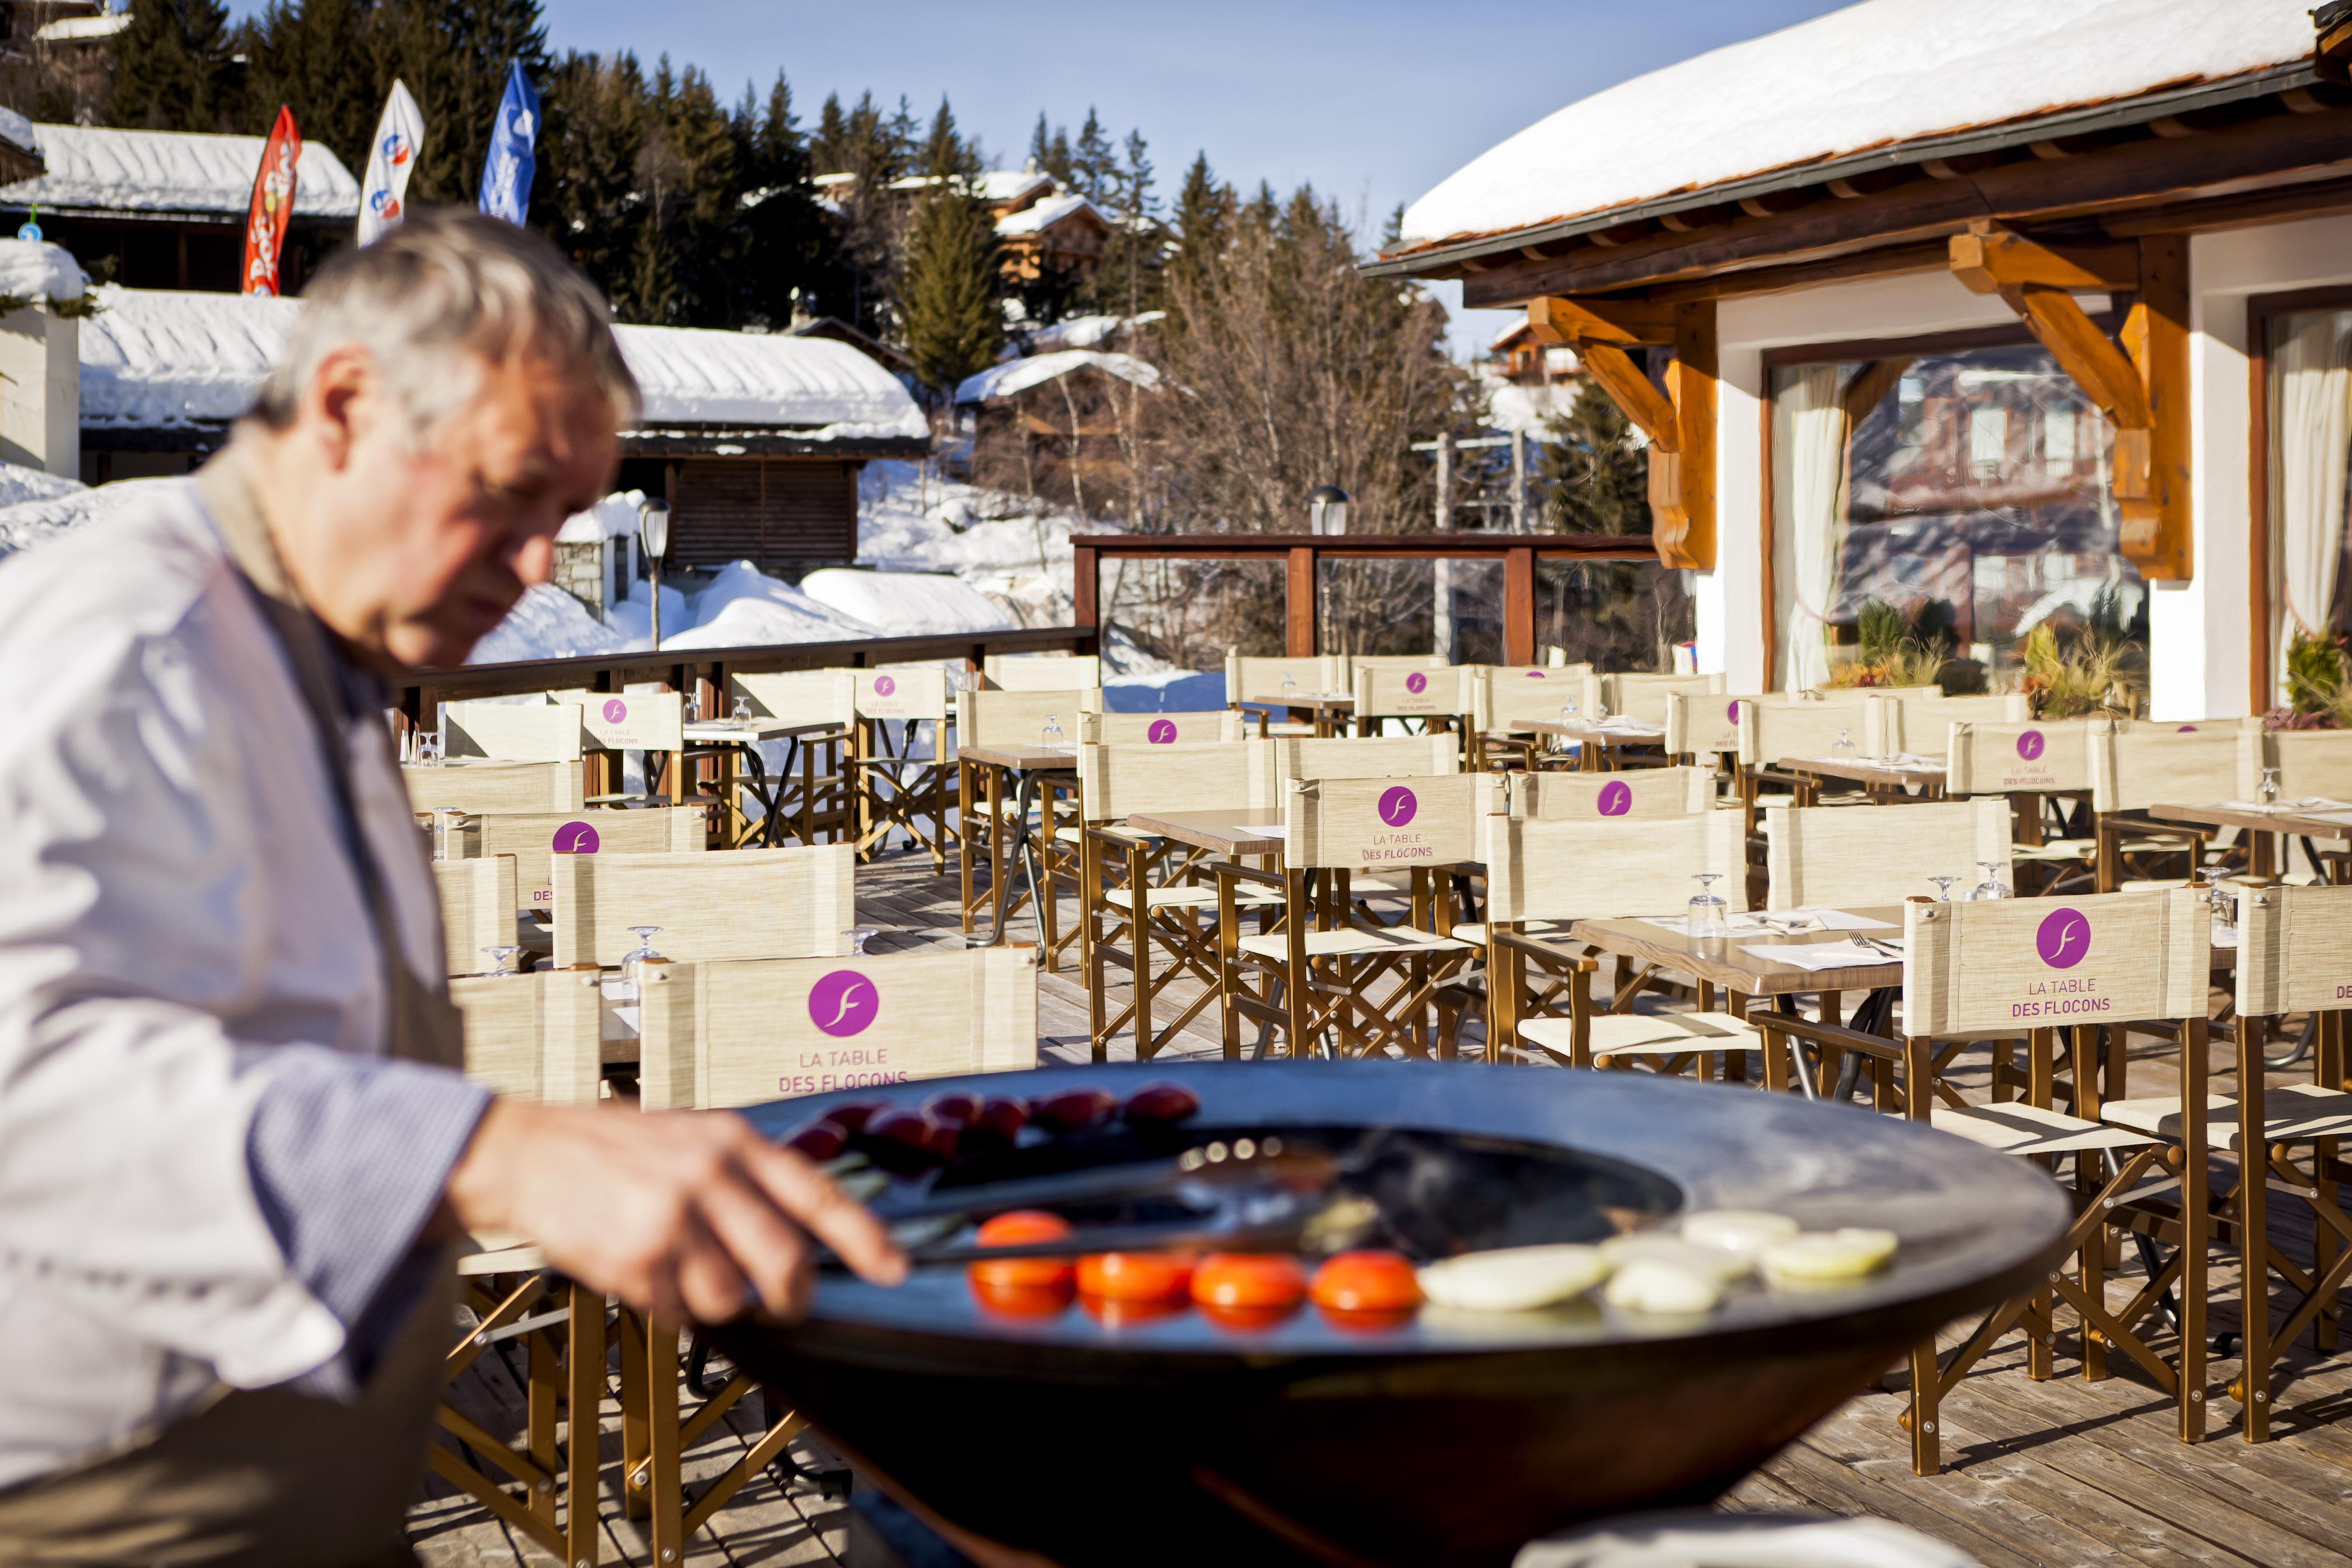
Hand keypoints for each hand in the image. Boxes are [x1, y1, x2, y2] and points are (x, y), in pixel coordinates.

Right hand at [445, 1100, 906, 1323]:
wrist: (529, 1152)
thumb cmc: (615, 1148)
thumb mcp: (693, 1137)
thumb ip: (746, 1178)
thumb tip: (804, 1237)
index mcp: (733, 1140)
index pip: (818, 1194)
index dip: (864, 1238)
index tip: (895, 1269)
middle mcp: (710, 1173)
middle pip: (786, 1260)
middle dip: (793, 1296)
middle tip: (787, 1305)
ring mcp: (673, 1216)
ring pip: (731, 1297)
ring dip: (716, 1304)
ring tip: (685, 1273)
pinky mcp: (636, 1256)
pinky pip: (676, 1312)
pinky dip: (667, 1307)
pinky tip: (644, 1272)